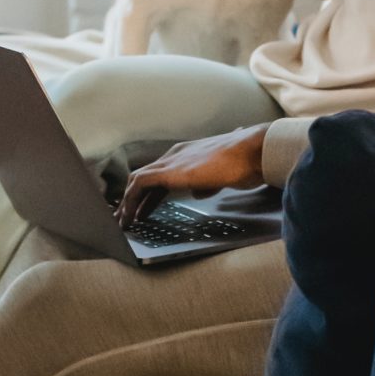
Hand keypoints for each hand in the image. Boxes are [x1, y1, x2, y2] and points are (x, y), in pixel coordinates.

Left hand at [118, 127, 268, 223]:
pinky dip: (131, 202)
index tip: (144, 210)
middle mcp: (175, 155)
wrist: (251, 152)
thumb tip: (198, 192)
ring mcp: (171, 161)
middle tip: (127, 219)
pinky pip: (139, 186)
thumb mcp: (222, 176)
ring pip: (137, 181)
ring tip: (123, 223)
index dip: (150, 194)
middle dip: (134, 200)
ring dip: (128, 203)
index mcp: (188, 154)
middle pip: (145, 178)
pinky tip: (131, 218)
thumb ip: (207, 183)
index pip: (161, 175)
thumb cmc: (245, 162)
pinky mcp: (169, 171)